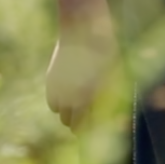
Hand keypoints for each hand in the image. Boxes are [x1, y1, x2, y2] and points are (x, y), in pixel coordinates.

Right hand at [46, 11, 116, 130]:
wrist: (82, 30)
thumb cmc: (106, 51)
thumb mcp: (114, 76)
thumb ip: (109, 97)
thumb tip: (114, 118)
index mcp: (91, 97)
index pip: (89, 127)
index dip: (93, 132)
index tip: (98, 134)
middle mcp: (72, 98)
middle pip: (74, 126)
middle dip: (82, 125)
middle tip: (90, 120)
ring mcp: (59, 91)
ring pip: (62, 116)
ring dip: (71, 115)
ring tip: (81, 106)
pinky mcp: (50, 84)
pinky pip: (54, 105)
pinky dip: (60, 104)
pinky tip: (69, 95)